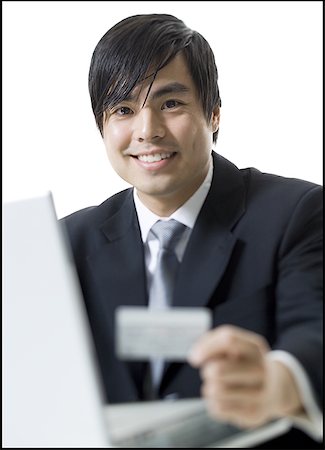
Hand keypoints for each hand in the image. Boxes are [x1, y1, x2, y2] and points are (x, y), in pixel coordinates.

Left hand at [188, 325, 302, 428]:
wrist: (275, 390)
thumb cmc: (245, 364)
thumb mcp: (236, 347)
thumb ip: (214, 343)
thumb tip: (196, 356)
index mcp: (255, 348)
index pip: (228, 339)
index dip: (206, 347)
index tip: (194, 357)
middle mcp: (260, 369)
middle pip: (218, 370)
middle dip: (207, 371)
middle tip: (211, 373)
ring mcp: (259, 393)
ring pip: (215, 390)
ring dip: (209, 388)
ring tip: (219, 386)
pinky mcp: (253, 414)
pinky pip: (218, 408)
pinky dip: (214, 403)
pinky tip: (225, 400)